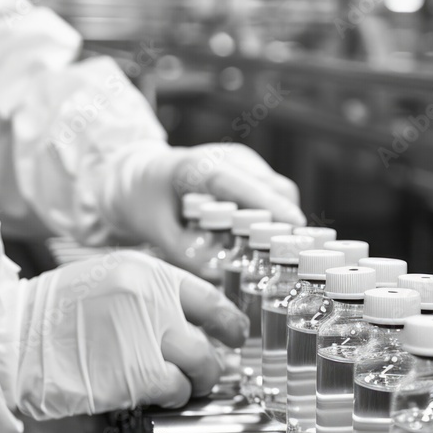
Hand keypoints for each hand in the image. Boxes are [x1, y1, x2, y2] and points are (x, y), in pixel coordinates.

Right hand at [11, 251, 248, 416]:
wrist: (7, 337)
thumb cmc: (49, 316)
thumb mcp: (103, 281)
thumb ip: (146, 296)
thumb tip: (187, 324)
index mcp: (144, 271)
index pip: (207, 296)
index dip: (229, 322)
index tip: (235, 336)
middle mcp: (150, 298)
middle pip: (208, 337)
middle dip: (214, 364)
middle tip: (208, 374)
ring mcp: (144, 335)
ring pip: (200, 365)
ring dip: (196, 383)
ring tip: (180, 388)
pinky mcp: (136, 373)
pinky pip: (175, 389)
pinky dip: (173, 398)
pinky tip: (156, 396)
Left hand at [103, 142, 305, 271]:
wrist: (139, 177)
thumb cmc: (145, 201)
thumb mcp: (155, 231)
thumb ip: (185, 253)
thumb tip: (218, 274)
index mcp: (196, 167)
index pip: (237, 182)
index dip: (266, 202)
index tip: (293, 224)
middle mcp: (226, 158)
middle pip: (272, 187)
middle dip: (284, 222)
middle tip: (289, 258)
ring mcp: (242, 162)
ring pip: (279, 191)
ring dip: (280, 222)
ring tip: (272, 253)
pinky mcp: (250, 171)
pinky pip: (273, 195)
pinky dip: (274, 218)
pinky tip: (260, 239)